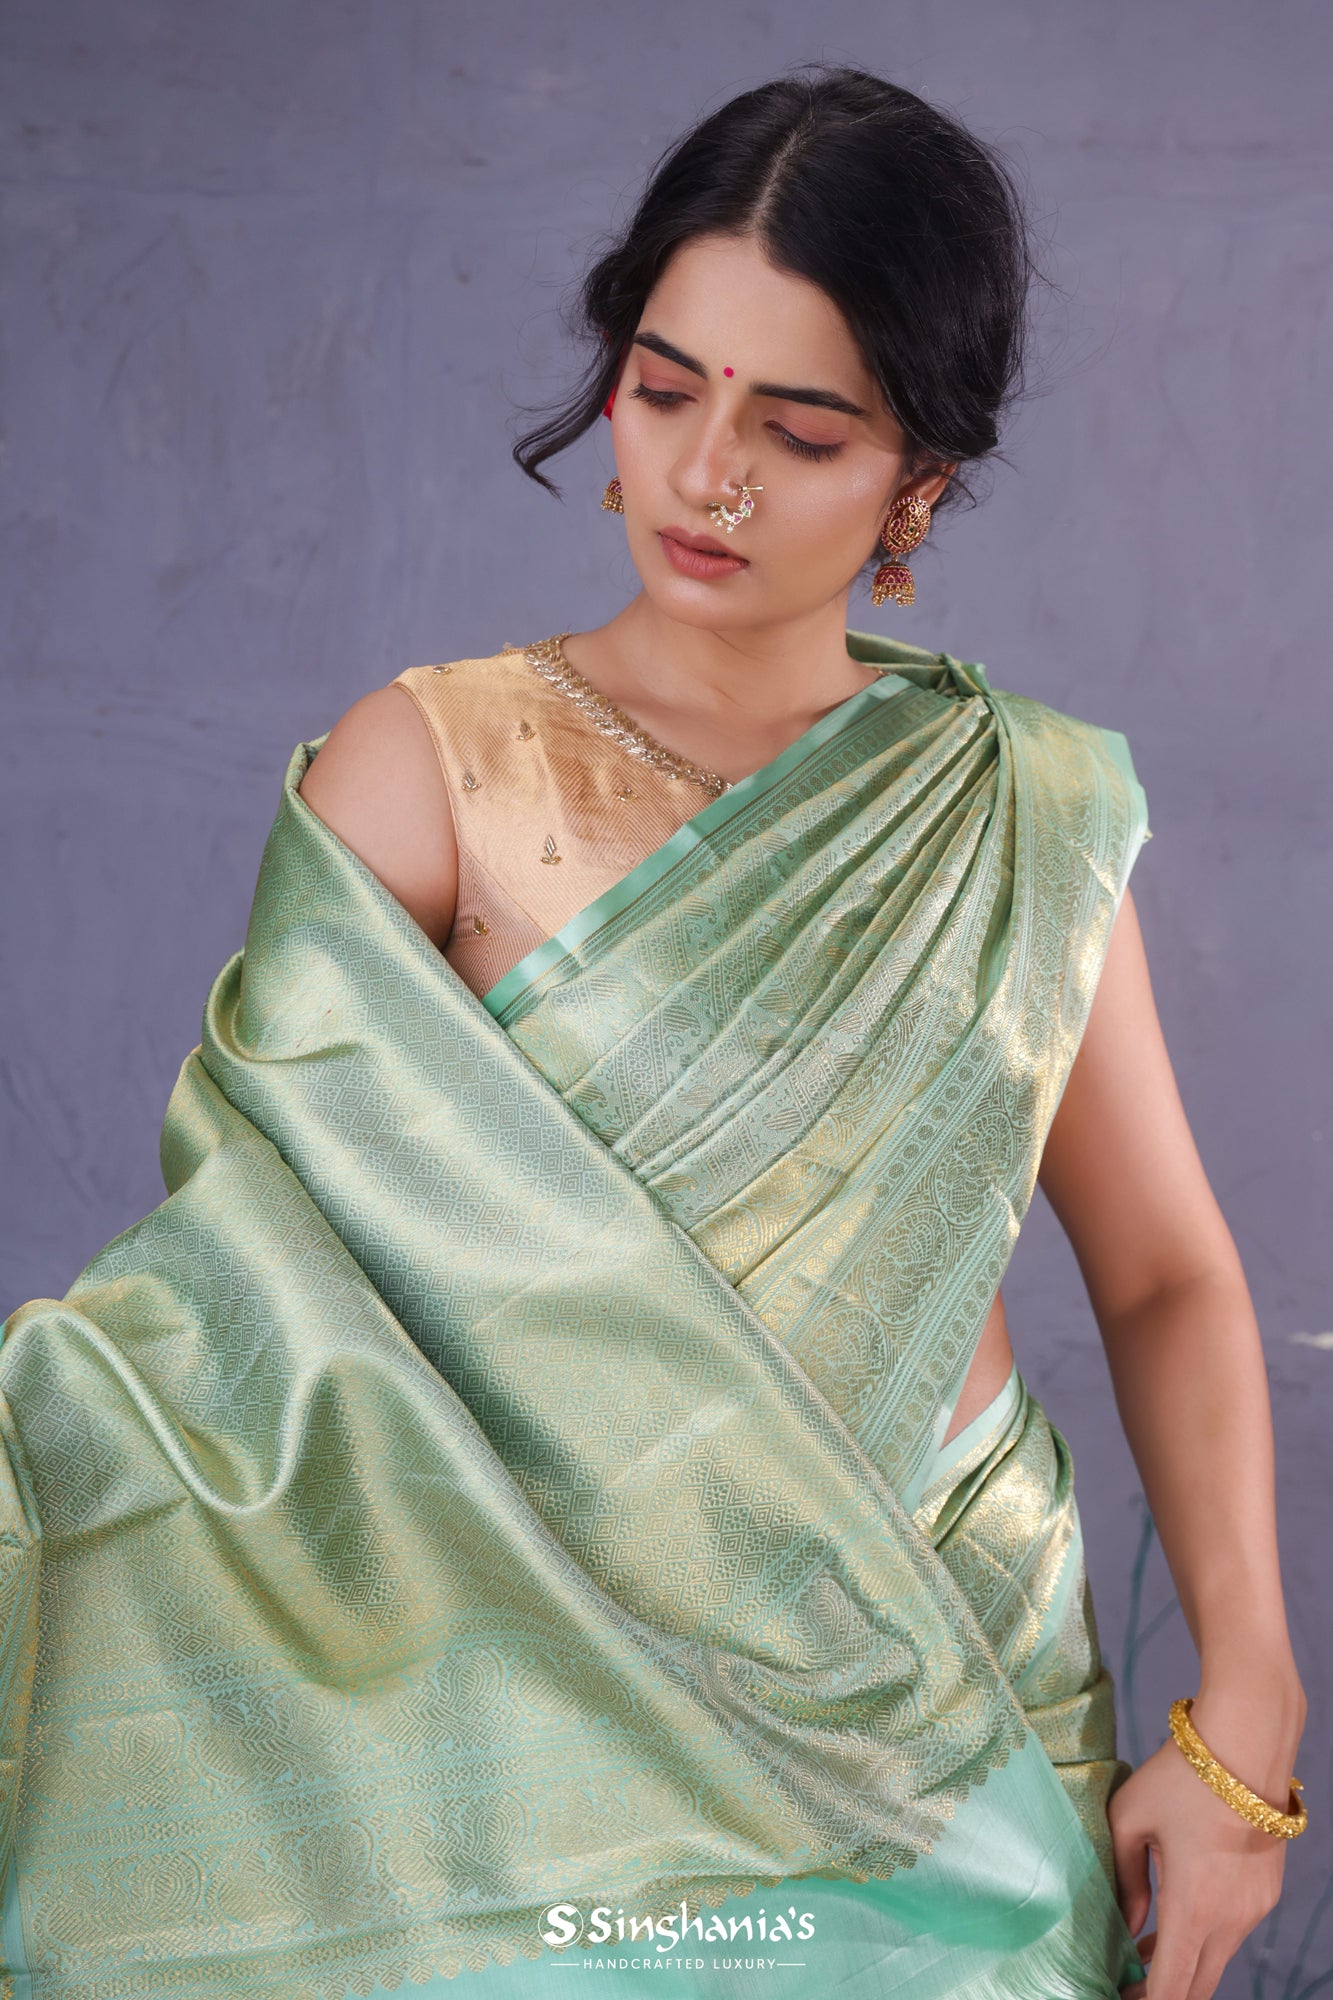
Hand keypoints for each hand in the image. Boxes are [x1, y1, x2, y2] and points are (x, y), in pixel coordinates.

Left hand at [1108, 1684, 1302, 1999]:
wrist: (1246, 1743)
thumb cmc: (1179, 1776)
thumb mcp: (1130, 1820)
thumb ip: (1124, 1880)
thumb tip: (1126, 1926)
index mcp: (1192, 1906)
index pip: (1170, 1988)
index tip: (1117, 1997)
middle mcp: (1231, 1919)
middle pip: (1197, 1988)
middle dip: (1161, 1994)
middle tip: (1127, 1985)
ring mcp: (1255, 1909)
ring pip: (1215, 1960)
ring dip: (1182, 1964)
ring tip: (1142, 1952)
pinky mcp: (1266, 1894)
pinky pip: (1232, 1933)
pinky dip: (1204, 1938)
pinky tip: (1178, 1916)